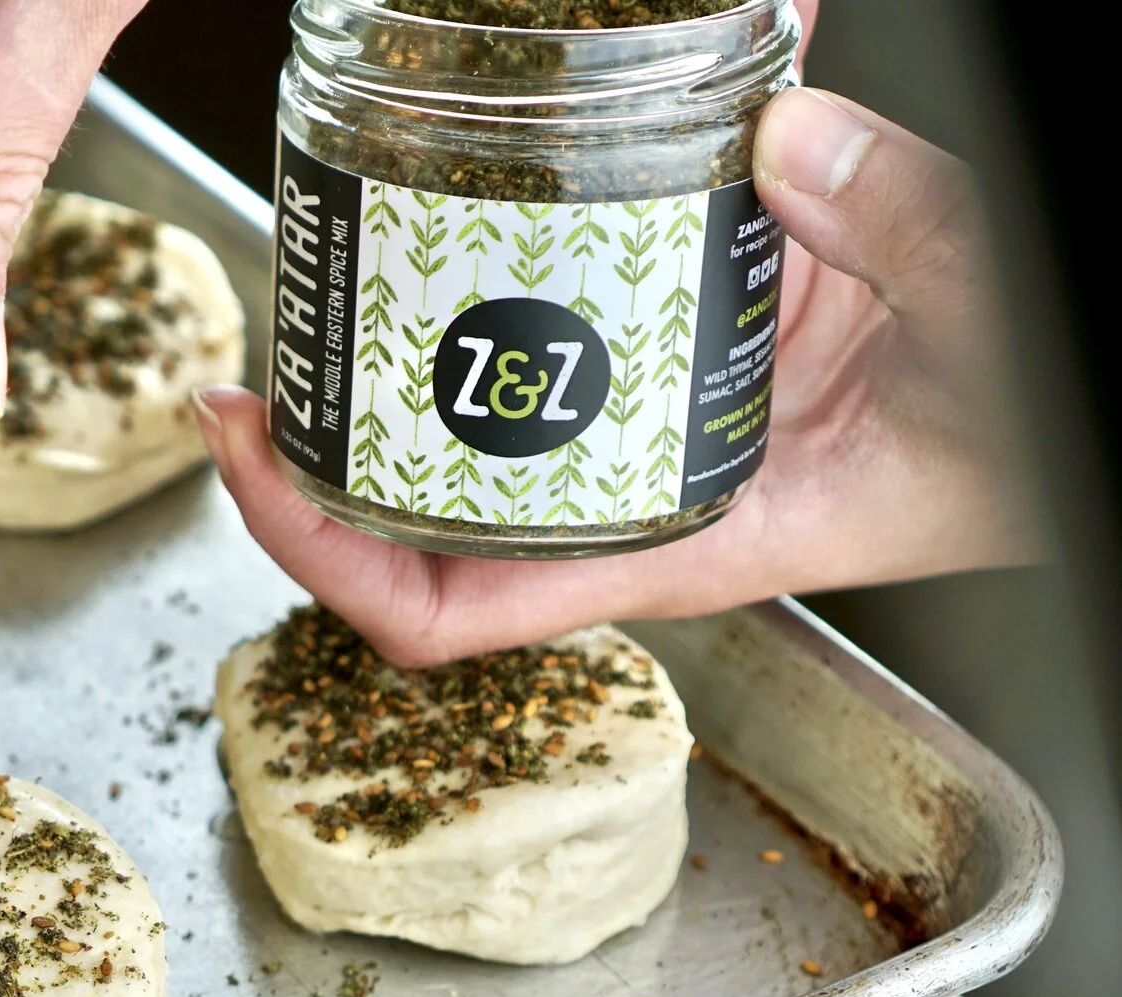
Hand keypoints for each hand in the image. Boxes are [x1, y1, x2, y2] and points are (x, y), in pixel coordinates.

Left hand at [198, 83, 1043, 666]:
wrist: (1072, 404)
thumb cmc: (1038, 432)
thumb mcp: (988, 347)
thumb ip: (904, 238)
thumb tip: (783, 138)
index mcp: (677, 539)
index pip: (445, 604)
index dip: (319, 550)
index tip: (245, 452)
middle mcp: (638, 479)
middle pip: (423, 486)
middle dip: (333, 413)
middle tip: (282, 305)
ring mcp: (655, 398)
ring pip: (488, 375)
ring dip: (418, 308)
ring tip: (354, 218)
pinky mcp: (695, 315)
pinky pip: (591, 267)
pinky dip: (566, 188)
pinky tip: (555, 102)